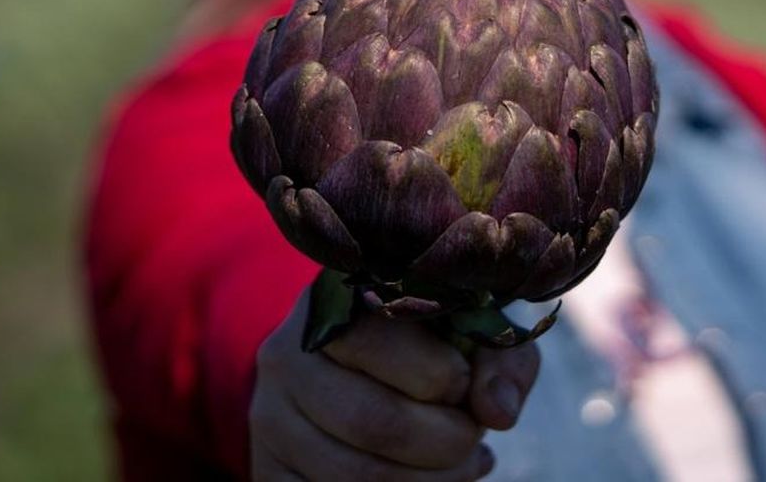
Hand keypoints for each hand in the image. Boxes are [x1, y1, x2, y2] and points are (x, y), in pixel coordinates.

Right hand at [249, 287, 539, 480]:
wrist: (353, 371)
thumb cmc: (427, 345)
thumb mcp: (469, 333)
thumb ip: (497, 359)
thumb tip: (497, 411)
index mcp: (334, 300)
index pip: (380, 341)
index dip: (442, 375)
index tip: (464, 383)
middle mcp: (286, 355)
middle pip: (373, 420)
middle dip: (446, 442)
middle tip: (473, 440)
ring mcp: (270, 417)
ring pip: (355, 475)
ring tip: (462, 464)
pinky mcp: (268, 470)